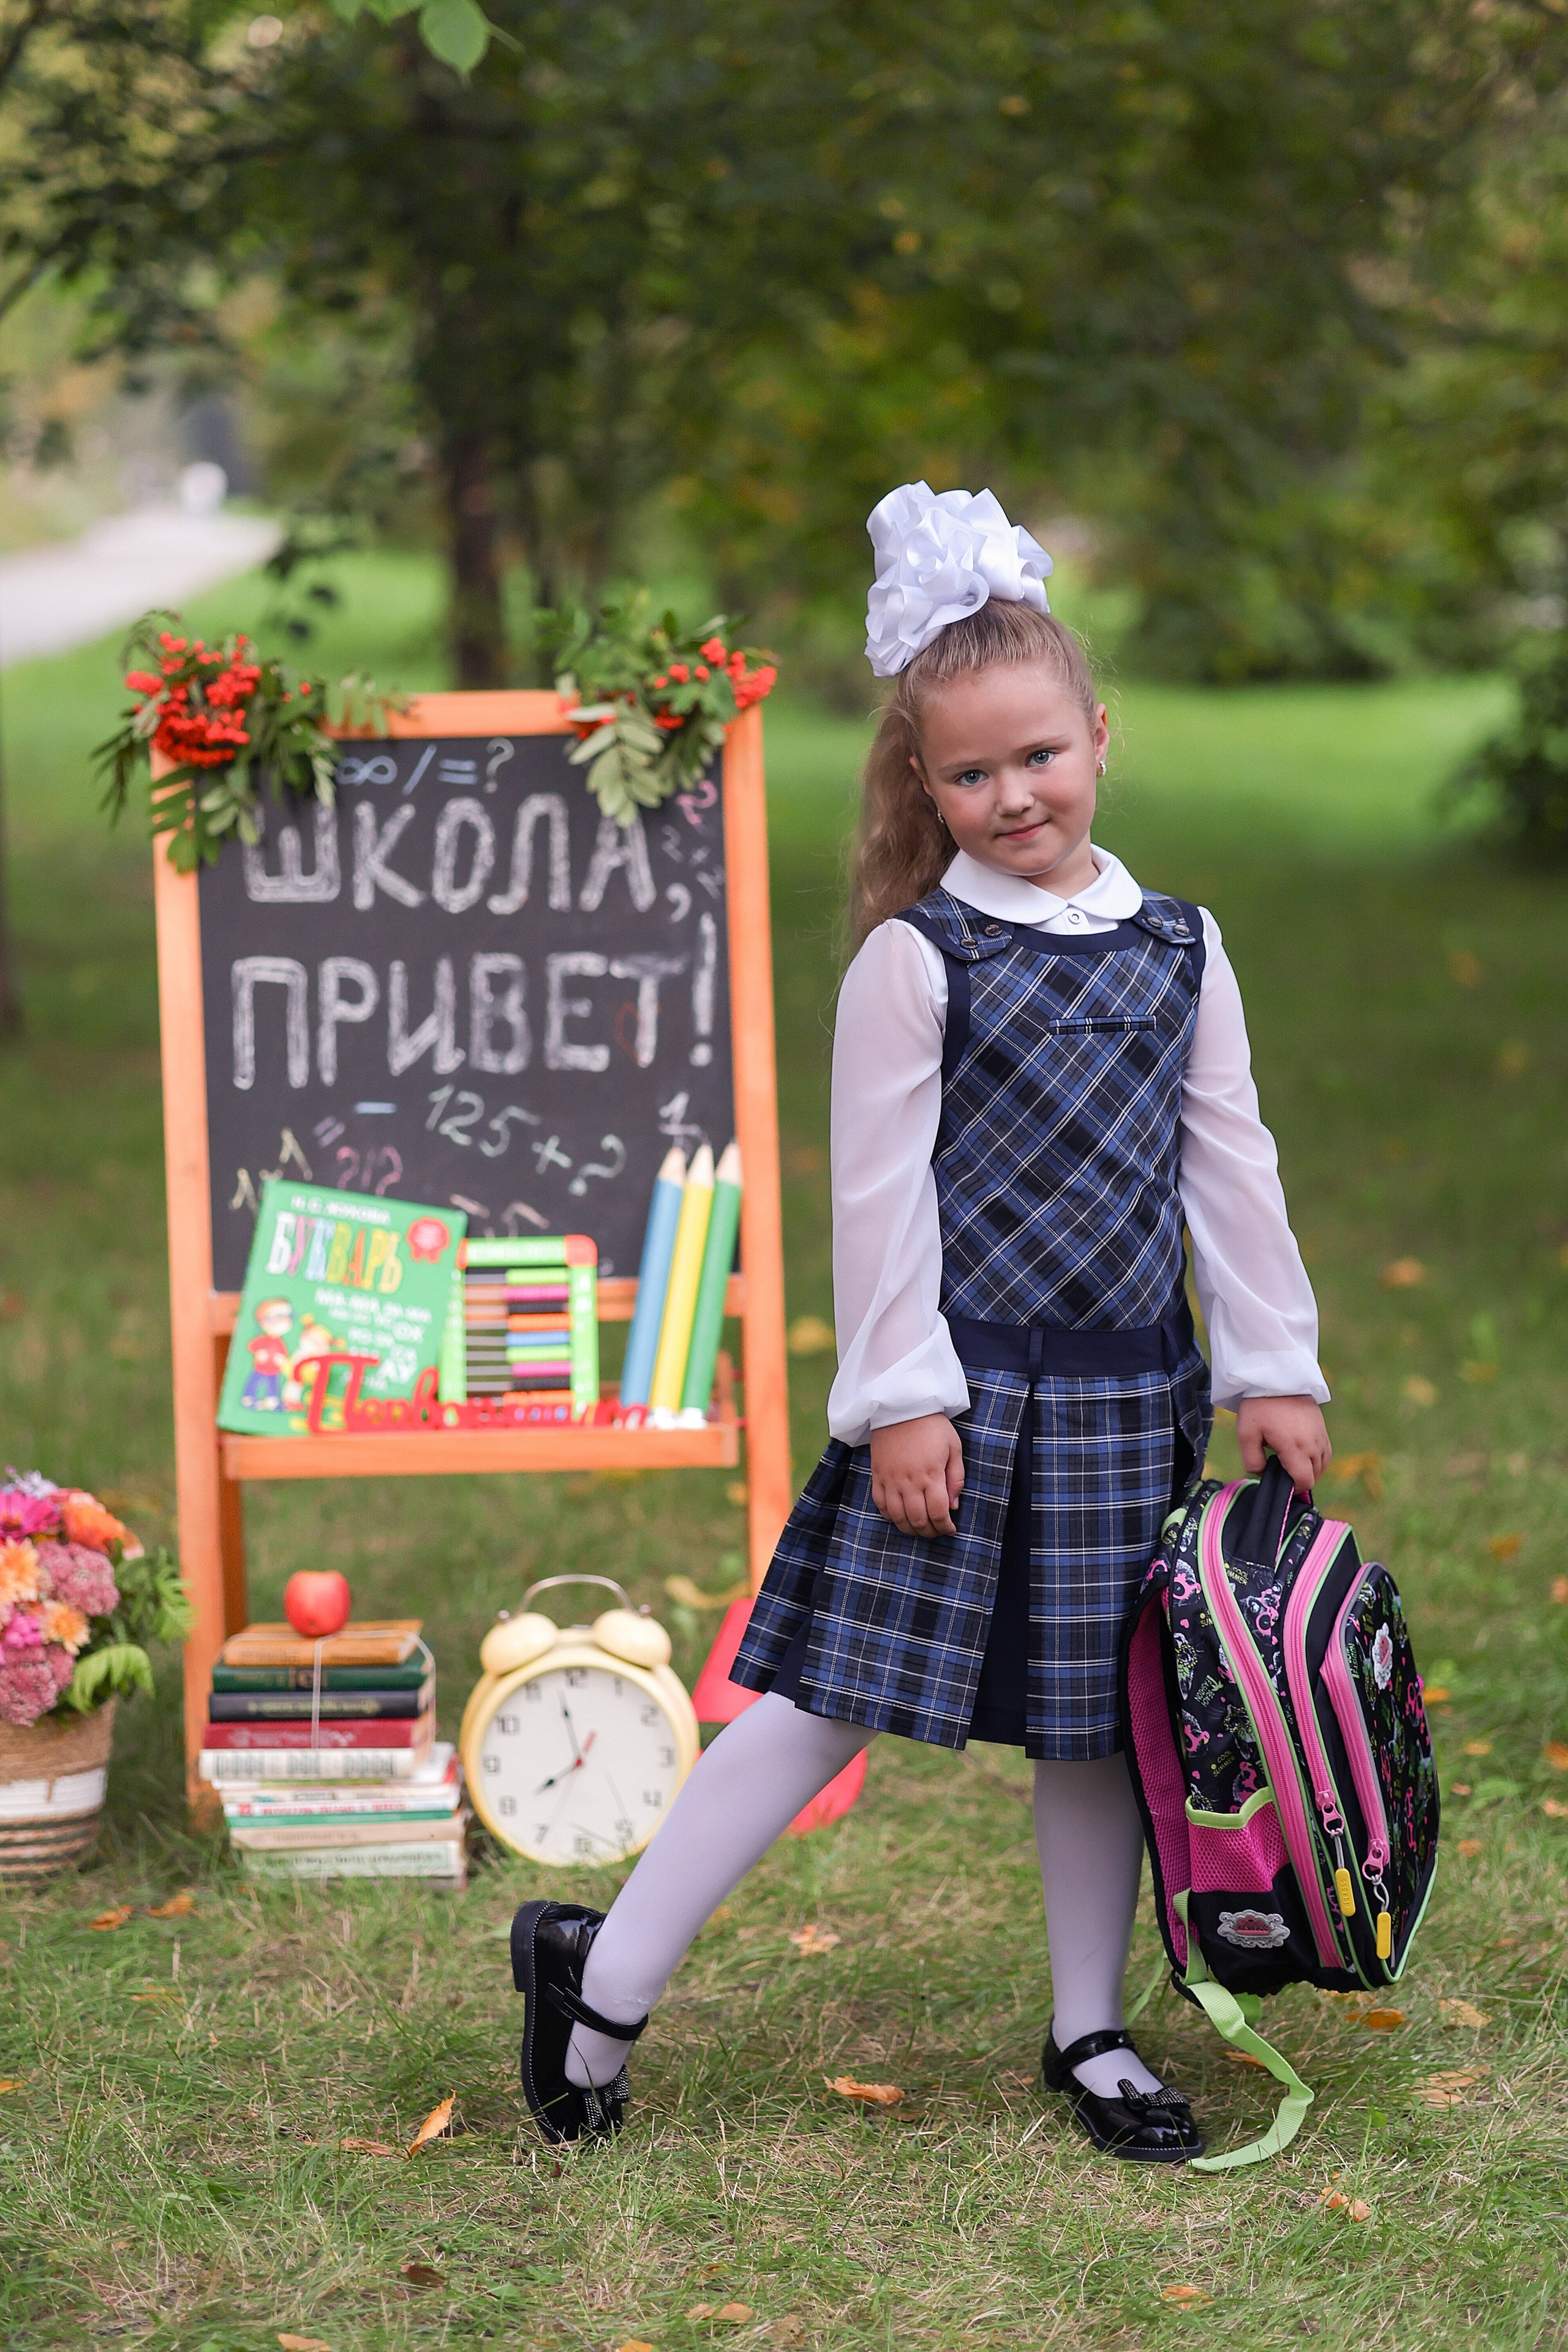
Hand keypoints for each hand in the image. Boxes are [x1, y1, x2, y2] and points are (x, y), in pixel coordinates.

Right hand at [870, 1413, 964, 1536]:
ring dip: (910, 1529)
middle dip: (930, 1532)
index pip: (938, 1512)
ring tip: (919, 1528)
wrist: (901, 1406)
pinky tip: (899, 1517)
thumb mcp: (954, 1447)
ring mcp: (890, 1480)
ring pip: (897, 1517)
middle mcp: (909, 1481)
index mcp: (931, 1474)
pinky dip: (890, 1516)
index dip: (945, 1527)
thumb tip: (953, 1505)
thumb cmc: (931, 1425)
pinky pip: (880, 1505)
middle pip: (918, 1520)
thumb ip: (956, 1478)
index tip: (950, 1529)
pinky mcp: (877, 1475)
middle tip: (936, 1531)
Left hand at [1236, 1395, 1330, 1495]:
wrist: (1277, 1377)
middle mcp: (1313, 1444)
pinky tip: (1302, 1454)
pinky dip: (1317, 1459)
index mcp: (1296, 1448)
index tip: (1280, 1482)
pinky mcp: (1322, 1427)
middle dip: (1300, 1479)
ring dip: (1310, 1470)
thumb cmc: (1260, 1405)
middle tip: (1281, 1469)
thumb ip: (1252, 1460)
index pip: (1305, 1481)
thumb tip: (1261, 1473)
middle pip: (1315, 1475)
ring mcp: (1320, 1435)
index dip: (1294, 1488)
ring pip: (1323, 1465)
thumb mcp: (1246, 1433)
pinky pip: (1326, 1452)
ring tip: (1290, 1462)